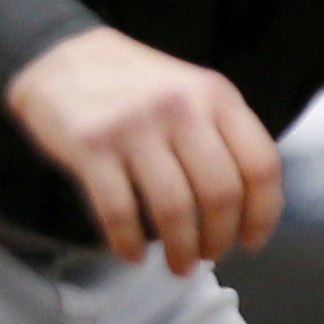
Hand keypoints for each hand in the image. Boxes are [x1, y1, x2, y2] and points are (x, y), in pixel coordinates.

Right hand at [2, 26, 282, 271]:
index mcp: (216, 96)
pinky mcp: (91, 146)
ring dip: (181, 249)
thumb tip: (246, 208)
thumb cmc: (134, 86)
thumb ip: (221, 134)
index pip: (260, 164)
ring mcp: (134, 127)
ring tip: (178, 265)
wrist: (61, 58)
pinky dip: (128, 243)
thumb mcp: (192, 91)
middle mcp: (181, 108)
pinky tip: (130, 255)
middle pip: (220, 194)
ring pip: (174, 209)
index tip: (251, 241)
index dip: (263, 214)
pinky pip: (118, 211)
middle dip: (219, 239)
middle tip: (208, 256)